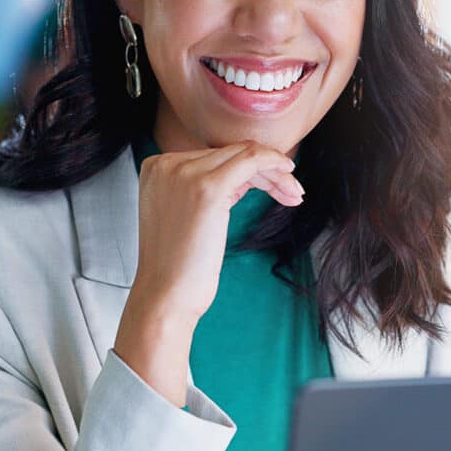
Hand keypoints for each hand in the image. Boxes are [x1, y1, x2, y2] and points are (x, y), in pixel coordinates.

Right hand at [113, 140, 302, 406]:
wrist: (166, 297)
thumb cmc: (178, 266)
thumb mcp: (185, 215)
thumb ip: (206, 189)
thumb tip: (244, 178)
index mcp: (156, 167)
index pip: (213, 156)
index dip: (247, 170)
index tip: (272, 186)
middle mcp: (166, 163)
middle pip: (230, 153)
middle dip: (266, 170)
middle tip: (291, 191)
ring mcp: (185, 173)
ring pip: (244, 155)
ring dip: (275, 171)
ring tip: (294, 193)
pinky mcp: (208, 187)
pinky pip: (251, 161)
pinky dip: (274, 163)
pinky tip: (290, 178)